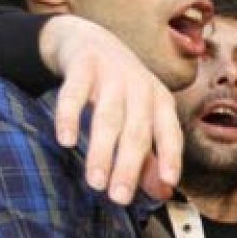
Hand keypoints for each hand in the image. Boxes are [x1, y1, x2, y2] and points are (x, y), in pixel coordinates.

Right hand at [39, 14, 182, 204]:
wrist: (88, 40)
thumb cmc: (120, 90)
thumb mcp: (140, 118)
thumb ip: (149, 156)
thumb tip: (162, 193)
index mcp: (160, 102)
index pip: (170, 132)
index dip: (170, 157)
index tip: (169, 183)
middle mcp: (141, 87)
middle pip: (137, 131)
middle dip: (129, 166)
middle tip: (118, 197)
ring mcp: (112, 74)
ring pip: (108, 118)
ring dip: (102, 151)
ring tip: (95, 181)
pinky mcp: (83, 65)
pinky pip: (74, 93)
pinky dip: (69, 116)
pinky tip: (66, 140)